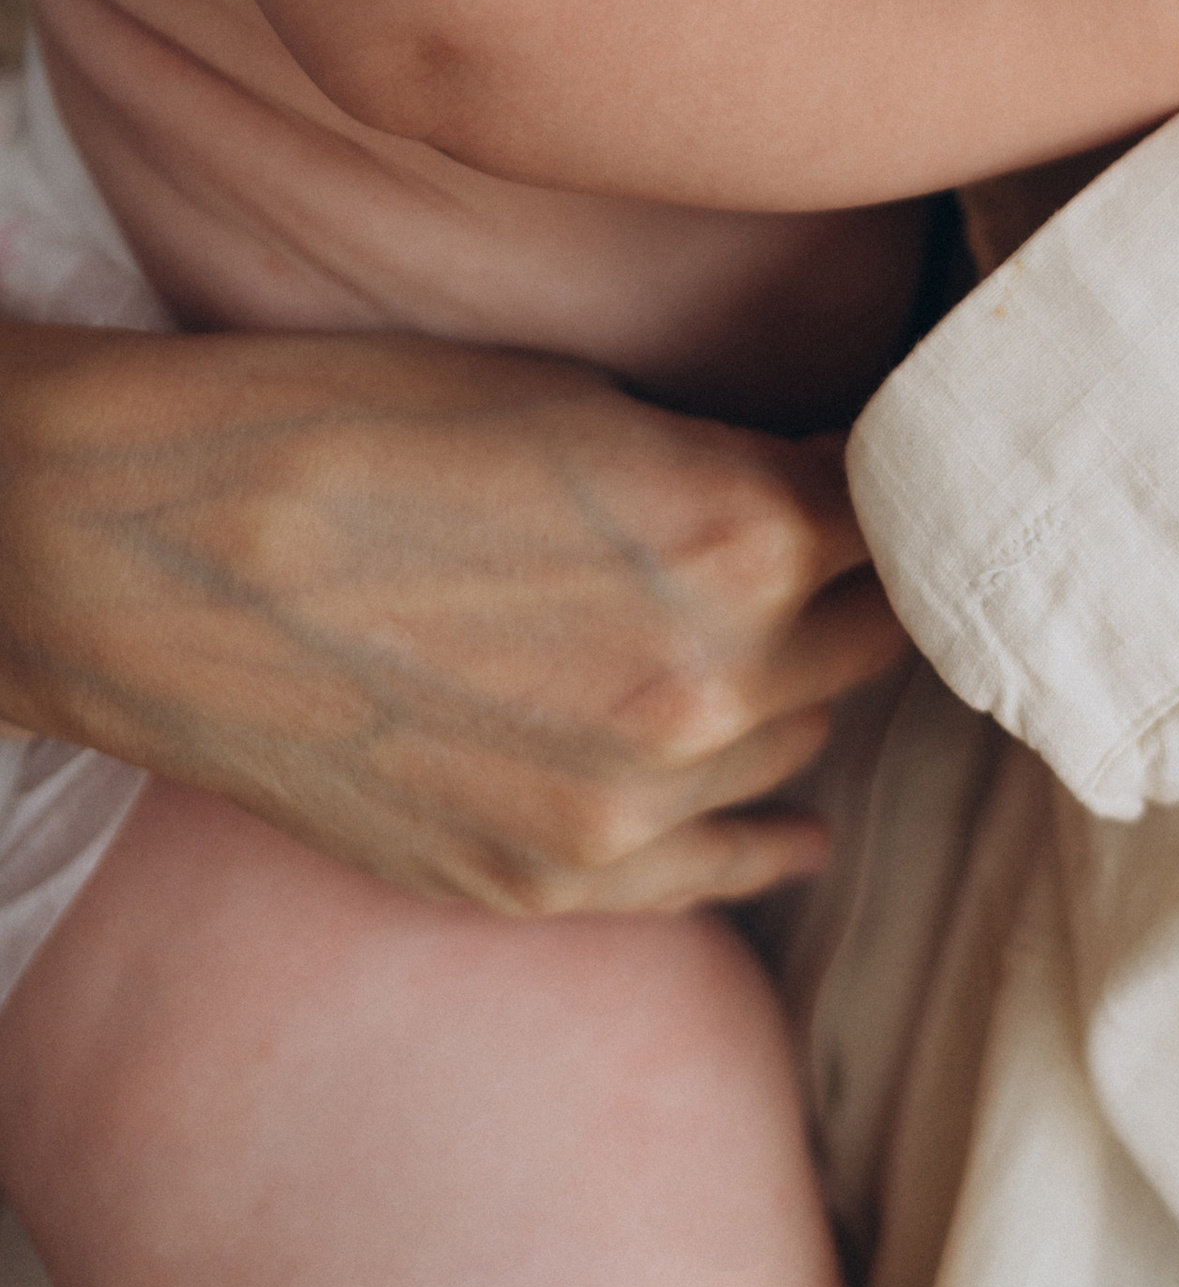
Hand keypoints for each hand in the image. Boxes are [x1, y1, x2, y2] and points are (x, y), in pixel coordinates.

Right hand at [0, 321, 903, 914]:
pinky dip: (768, 834)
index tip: (902, 473)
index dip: (901, 488)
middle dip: (866, 589)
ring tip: (783, 645)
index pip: (902, 519)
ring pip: (801, 743)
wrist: (167, 554)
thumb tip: (827, 492)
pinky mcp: (549, 881)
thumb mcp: (593, 405)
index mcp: (745, 529)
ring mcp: (634, 802)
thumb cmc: (370, 429)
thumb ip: (734, 468)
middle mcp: (716, 681)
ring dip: (802, 691)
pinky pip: (723, 873)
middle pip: (874, 638)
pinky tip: (801, 824)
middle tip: (855, 557)